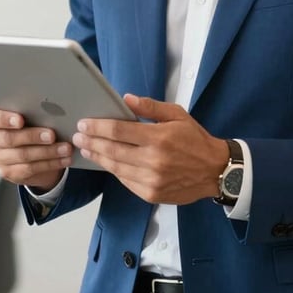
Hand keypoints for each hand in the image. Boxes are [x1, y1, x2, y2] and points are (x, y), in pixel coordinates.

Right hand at [0, 107, 74, 190]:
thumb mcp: (32, 117)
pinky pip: (30, 169)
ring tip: (65, 148)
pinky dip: (50, 163)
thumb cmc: (33, 127)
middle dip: (33, 136)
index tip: (20, 120)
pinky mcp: (9, 173)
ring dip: (47, 152)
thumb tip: (53, 110)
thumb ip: (35, 113)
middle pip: (9, 138)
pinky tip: (63, 159)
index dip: (5, 119)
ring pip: (23, 155)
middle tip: (52, 135)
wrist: (34, 153)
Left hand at [71, 94, 228, 203]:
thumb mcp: (178, 115)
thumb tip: (126, 99)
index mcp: (159, 138)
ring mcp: (151, 180)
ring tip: (86, 148)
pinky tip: (106, 162)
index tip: (84, 123)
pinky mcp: (151, 194)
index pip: (119, 131)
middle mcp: (153, 160)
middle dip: (92, 142)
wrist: (215, 171)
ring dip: (98, 157)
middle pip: (112, 150)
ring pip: (116, 167)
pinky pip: (125, 181)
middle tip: (77, 136)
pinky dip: (113, 170)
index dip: (98, 127)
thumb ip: (151, 107)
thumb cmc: (195, 139)